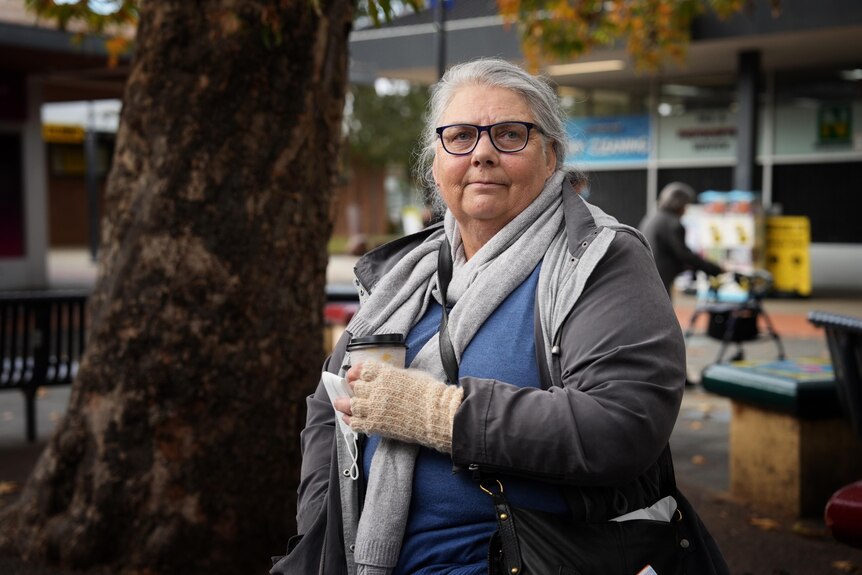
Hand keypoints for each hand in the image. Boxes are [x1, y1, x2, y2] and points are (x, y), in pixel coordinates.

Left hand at [336, 361, 463, 453]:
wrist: (436, 415)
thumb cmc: (429, 393)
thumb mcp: (410, 374)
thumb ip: (392, 374)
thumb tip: (384, 375)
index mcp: (385, 373)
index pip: (360, 369)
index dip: (355, 372)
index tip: (354, 375)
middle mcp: (376, 389)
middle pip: (354, 386)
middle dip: (352, 388)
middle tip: (351, 390)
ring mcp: (374, 407)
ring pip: (350, 404)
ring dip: (345, 403)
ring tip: (341, 403)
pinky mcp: (375, 425)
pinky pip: (355, 422)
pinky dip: (349, 420)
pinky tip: (349, 418)